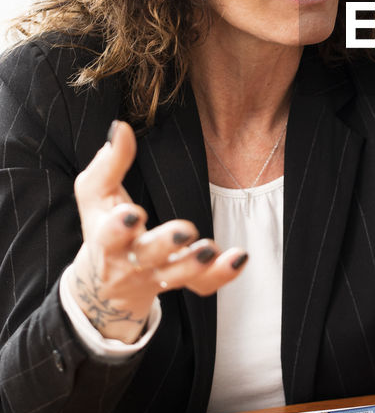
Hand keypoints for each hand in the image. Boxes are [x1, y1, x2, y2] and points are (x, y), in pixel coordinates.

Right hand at [70, 120, 247, 342]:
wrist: (106, 281)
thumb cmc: (102, 224)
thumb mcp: (96, 195)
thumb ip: (109, 162)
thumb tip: (120, 127)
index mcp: (106, 239)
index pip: (108, 236)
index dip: (119, 227)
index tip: (134, 213)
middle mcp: (131, 260)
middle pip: (147, 256)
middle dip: (164, 245)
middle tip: (185, 231)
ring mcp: (158, 274)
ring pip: (176, 275)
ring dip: (194, 263)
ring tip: (211, 248)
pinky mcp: (181, 281)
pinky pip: (203, 285)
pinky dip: (222, 274)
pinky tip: (239, 257)